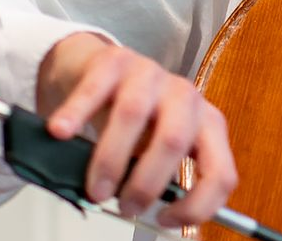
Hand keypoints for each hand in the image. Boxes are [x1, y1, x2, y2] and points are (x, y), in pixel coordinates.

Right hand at [36, 32, 237, 228]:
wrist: (104, 73)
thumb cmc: (136, 123)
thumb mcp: (157, 153)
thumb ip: (159, 181)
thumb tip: (143, 217)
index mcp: (206, 125)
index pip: (221, 171)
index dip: (199, 204)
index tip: (165, 220)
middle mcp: (184, 96)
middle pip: (175, 139)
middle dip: (148, 182)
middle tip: (125, 206)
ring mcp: (149, 74)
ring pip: (134, 113)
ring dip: (111, 159)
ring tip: (95, 189)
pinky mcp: (113, 61)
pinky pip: (94, 89)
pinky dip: (76, 113)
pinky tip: (60, 133)